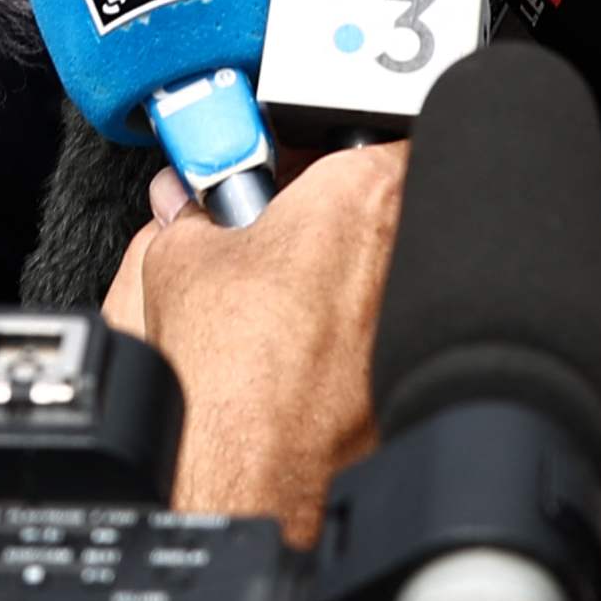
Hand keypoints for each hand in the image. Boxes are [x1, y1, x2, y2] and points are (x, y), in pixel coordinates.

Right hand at [109, 139, 402, 533]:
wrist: (259, 476)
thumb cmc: (232, 375)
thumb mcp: (175, 262)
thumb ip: (185, 211)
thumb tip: (181, 204)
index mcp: (364, 192)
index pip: (376, 125)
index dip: (327, 140)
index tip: (295, 157)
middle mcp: (412, 246)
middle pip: (383, 200)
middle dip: (332, 209)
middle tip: (278, 227)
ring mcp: (425, 311)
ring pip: (388, 269)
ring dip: (343, 273)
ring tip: (285, 299)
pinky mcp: (420, 368)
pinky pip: (392, 328)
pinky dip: (355, 334)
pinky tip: (306, 355)